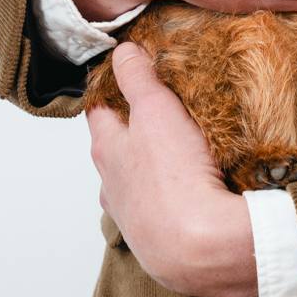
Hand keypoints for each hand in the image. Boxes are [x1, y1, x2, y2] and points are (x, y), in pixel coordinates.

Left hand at [87, 41, 255, 296]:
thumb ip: (138, 78)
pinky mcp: (157, 237)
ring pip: (135, 180)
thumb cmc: (173, 176)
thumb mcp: (156, 110)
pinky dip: (170, 194)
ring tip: (179, 150)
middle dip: (132, 127)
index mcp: (106, 149)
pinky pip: (159, 207)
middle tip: (159, 107)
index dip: (110, 89)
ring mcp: (132, 215)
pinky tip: (190, 188)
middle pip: (115, 147)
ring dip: (151, 166)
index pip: (98, 110)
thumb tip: (123, 50)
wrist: (198, 246)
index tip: (125, 73)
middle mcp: (111, 185)